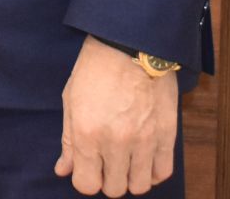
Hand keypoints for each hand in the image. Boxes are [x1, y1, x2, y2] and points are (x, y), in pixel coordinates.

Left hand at [55, 35, 177, 195]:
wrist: (131, 46)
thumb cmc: (95, 70)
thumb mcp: (71, 101)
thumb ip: (68, 141)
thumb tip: (63, 170)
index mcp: (87, 133)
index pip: (87, 184)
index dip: (85, 179)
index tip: (87, 168)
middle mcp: (116, 143)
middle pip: (114, 189)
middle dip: (107, 179)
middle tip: (106, 161)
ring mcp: (144, 141)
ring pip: (139, 186)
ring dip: (130, 177)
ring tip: (125, 159)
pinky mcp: (167, 136)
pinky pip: (162, 172)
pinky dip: (152, 171)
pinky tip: (143, 158)